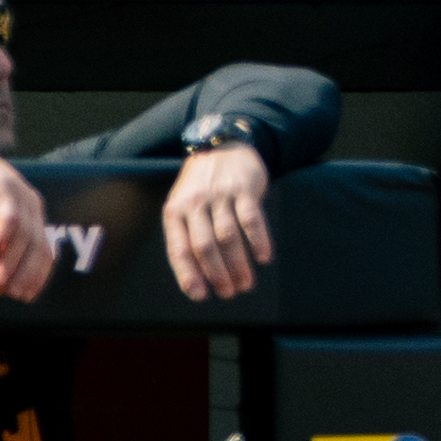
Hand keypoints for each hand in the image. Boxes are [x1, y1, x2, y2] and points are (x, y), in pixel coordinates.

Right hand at [0, 146, 52, 302]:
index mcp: (32, 221)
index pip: (44, 252)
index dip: (37, 276)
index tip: (27, 297)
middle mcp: (32, 208)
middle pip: (37, 245)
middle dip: (27, 272)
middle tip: (15, 294)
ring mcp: (20, 195)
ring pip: (23, 232)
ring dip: (11, 259)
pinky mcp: (3, 185)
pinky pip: (9, 212)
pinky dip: (2, 232)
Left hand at [162, 140, 275, 300]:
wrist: (223, 145)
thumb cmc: (202, 185)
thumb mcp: (184, 205)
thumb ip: (186, 235)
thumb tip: (195, 278)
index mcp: (175, 210)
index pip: (179, 249)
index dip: (189, 275)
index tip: (201, 295)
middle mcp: (195, 202)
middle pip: (205, 246)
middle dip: (217, 274)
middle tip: (229, 292)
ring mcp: (220, 194)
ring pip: (228, 236)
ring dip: (238, 264)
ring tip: (246, 283)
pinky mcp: (243, 188)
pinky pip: (252, 218)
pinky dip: (259, 240)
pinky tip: (264, 257)